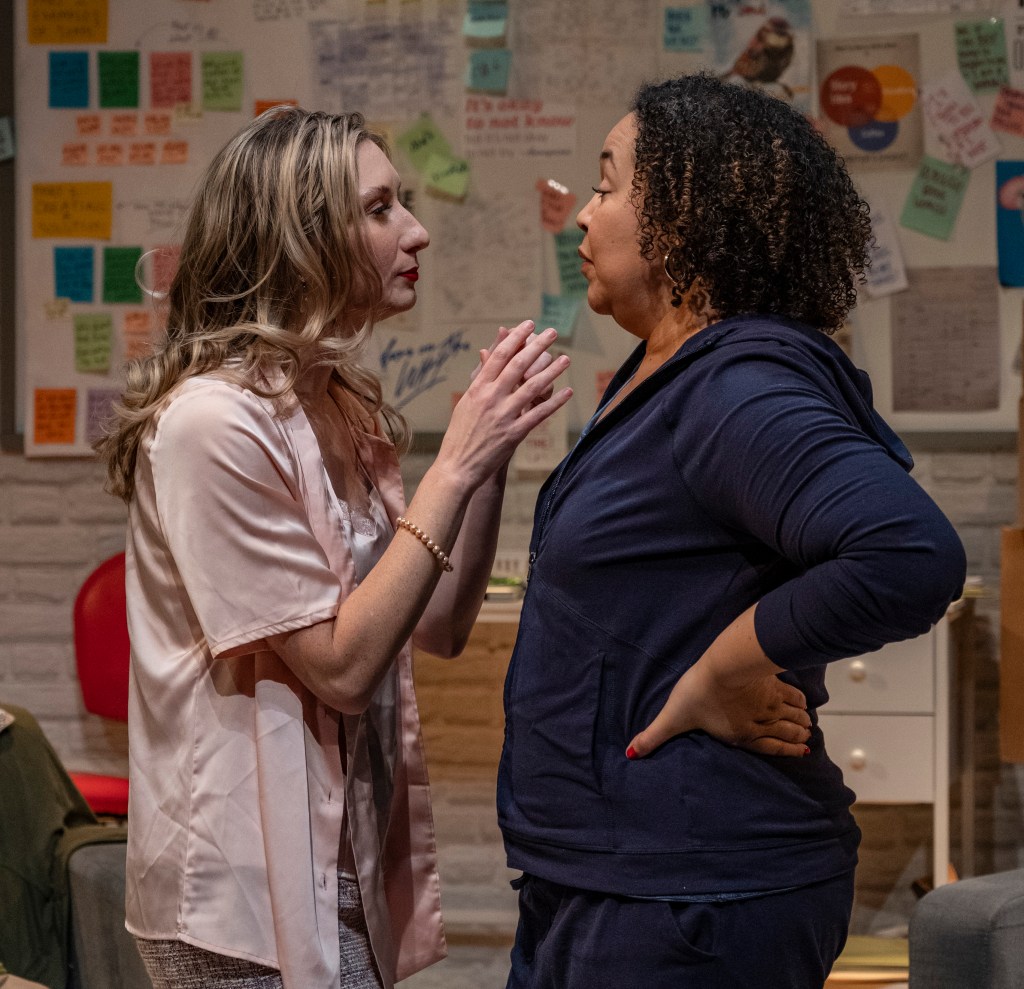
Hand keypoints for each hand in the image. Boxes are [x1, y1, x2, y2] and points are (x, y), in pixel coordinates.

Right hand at [438, 320, 570, 488]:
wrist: (457, 467)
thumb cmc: (460, 435)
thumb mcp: (466, 402)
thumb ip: (480, 378)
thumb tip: (484, 353)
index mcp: (477, 388)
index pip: (499, 355)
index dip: (515, 337)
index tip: (528, 325)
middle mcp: (490, 398)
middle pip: (518, 365)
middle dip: (537, 346)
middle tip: (552, 333)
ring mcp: (503, 415)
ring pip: (532, 387)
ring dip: (552, 371)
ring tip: (565, 359)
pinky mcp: (514, 434)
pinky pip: (538, 414)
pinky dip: (554, 402)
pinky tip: (567, 392)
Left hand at [625, 661, 811, 759]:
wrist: (722, 667)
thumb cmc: (696, 695)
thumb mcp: (672, 718)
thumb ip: (654, 737)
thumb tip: (631, 753)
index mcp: (740, 735)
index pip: (770, 747)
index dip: (787, 751)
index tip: (802, 753)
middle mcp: (760, 722)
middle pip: (786, 731)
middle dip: (797, 736)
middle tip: (806, 739)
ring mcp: (769, 702)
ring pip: (791, 714)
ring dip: (801, 721)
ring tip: (808, 725)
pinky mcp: (772, 682)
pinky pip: (791, 694)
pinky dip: (800, 700)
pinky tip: (804, 702)